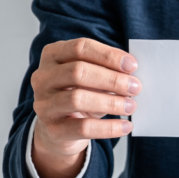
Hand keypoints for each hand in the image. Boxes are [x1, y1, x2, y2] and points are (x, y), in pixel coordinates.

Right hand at [29, 38, 139, 177]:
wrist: (59, 129)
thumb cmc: (81, 93)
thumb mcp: (92, 77)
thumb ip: (107, 70)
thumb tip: (132, 74)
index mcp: (52, 55)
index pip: (80, 48)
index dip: (108, 55)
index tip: (132, 65)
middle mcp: (42, 77)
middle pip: (77, 71)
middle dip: (112, 79)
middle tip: (136, 87)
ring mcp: (44, 104)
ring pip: (77, 99)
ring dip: (111, 102)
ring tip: (132, 106)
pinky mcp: (53, 129)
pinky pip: (83, 128)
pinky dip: (109, 127)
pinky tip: (126, 126)